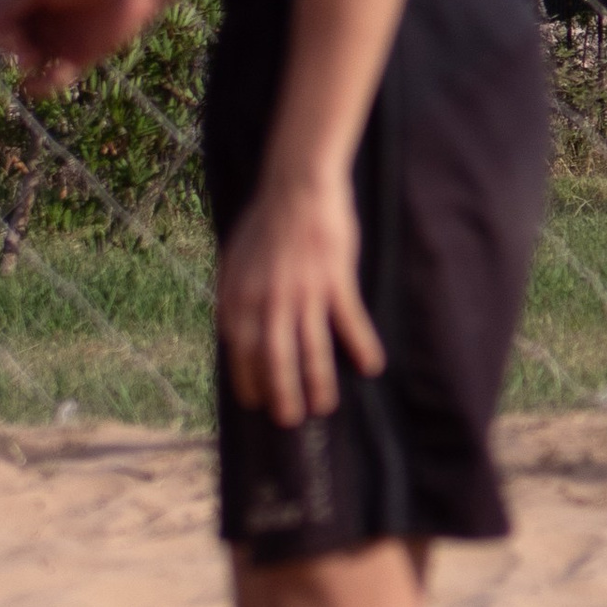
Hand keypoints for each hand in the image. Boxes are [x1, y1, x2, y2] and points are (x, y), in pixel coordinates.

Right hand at [0, 0, 175, 95]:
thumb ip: (9, 5)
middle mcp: (45, 20)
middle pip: (11, 39)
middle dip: (7, 43)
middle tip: (15, 44)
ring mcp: (63, 40)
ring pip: (30, 60)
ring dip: (23, 62)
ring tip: (29, 58)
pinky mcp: (83, 58)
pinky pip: (55, 77)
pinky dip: (44, 84)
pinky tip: (35, 84)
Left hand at [217, 171, 385, 426]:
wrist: (297, 185)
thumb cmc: (264, 221)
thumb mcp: (234, 260)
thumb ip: (234, 297)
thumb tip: (234, 332)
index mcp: (240, 296)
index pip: (241, 352)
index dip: (250, 380)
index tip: (257, 402)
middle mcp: (268, 300)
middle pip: (275, 359)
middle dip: (283, 394)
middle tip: (290, 421)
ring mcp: (303, 292)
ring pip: (311, 348)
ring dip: (318, 382)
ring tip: (324, 407)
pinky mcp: (334, 280)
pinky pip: (349, 321)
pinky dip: (361, 345)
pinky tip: (372, 365)